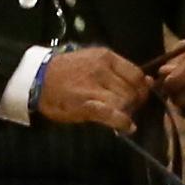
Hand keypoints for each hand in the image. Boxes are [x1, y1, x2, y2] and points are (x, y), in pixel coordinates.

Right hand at [34, 45, 152, 129]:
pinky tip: (127, 127)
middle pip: (132, 91)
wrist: (37, 78)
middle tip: (128, 110)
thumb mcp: (93, 61)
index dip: (142, 89)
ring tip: (120, 116)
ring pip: (125, 102)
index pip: (137, 75)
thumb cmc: (66, 71)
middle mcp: (103, 69)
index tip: (138, 97)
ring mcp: (94, 87)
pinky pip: (112, 114)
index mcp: (106, 57)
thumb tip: (148, 81)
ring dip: (126, 112)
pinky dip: (122, 122)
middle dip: (134, 103)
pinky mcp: (86, 104)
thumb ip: (119, 70)